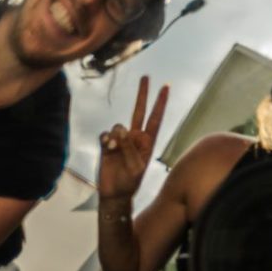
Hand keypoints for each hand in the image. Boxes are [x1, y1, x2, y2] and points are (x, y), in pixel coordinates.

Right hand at [96, 76, 168, 202]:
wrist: (115, 193)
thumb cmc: (131, 181)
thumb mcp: (136, 166)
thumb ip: (129, 147)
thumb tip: (120, 130)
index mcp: (148, 141)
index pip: (155, 118)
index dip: (160, 103)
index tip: (166, 87)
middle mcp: (135, 137)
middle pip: (139, 110)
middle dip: (143, 94)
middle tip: (146, 77)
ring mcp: (121, 140)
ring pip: (118, 126)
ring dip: (117, 137)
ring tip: (116, 151)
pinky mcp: (107, 144)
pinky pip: (105, 134)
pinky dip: (106, 140)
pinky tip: (107, 148)